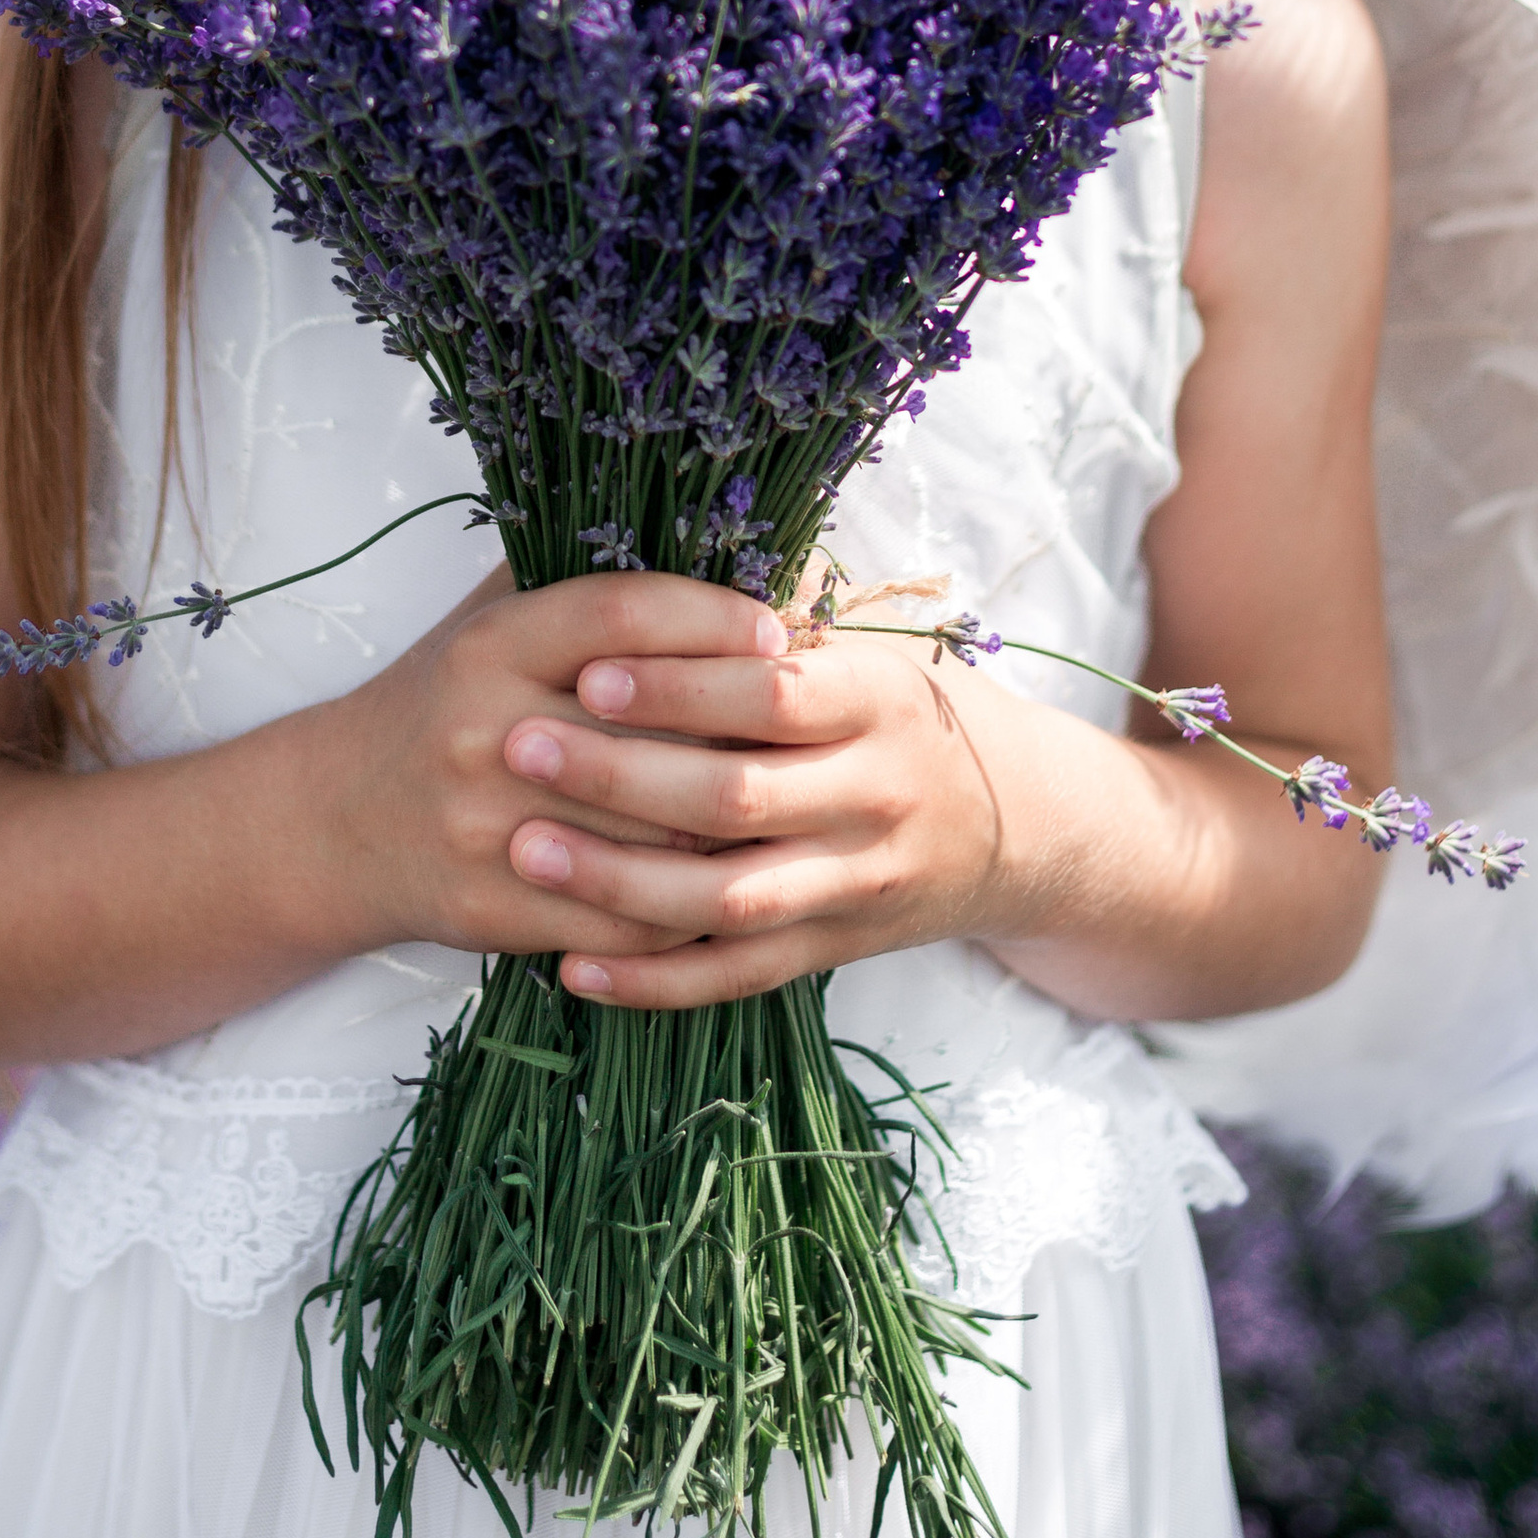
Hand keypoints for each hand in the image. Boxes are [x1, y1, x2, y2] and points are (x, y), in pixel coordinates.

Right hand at [320, 566, 797, 970]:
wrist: (338, 820)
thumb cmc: (447, 703)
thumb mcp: (492, 618)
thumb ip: (583, 578)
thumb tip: (718, 538)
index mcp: (490, 645)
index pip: (619, 615)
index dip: (709, 617)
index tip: (773, 631)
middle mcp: (483, 730)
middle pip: (654, 733)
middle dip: (742, 735)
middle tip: (808, 731)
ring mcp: (486, 827)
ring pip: (653, 837)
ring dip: (733, 832)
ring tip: (790, 810)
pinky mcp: (491, 908)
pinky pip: (624, 920)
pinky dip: (688, 911)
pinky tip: (728, 885)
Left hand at [494, 616, 1065, 1007]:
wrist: (1017, 825)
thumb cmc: (902, 714)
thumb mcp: (864, 651)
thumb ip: (771, 624)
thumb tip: (647, 556)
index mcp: (877, 702)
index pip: (772, 695)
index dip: (679, 686)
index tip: (587, 671)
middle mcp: (875, 796)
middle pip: (737, 798)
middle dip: (620, 776)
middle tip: (520, 748)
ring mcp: (856, 883)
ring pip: (729, 900)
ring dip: (618, 881)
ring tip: (525, 849)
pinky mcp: (835, 951)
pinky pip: (737, 977)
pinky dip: (655, 981)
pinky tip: (574, 966)